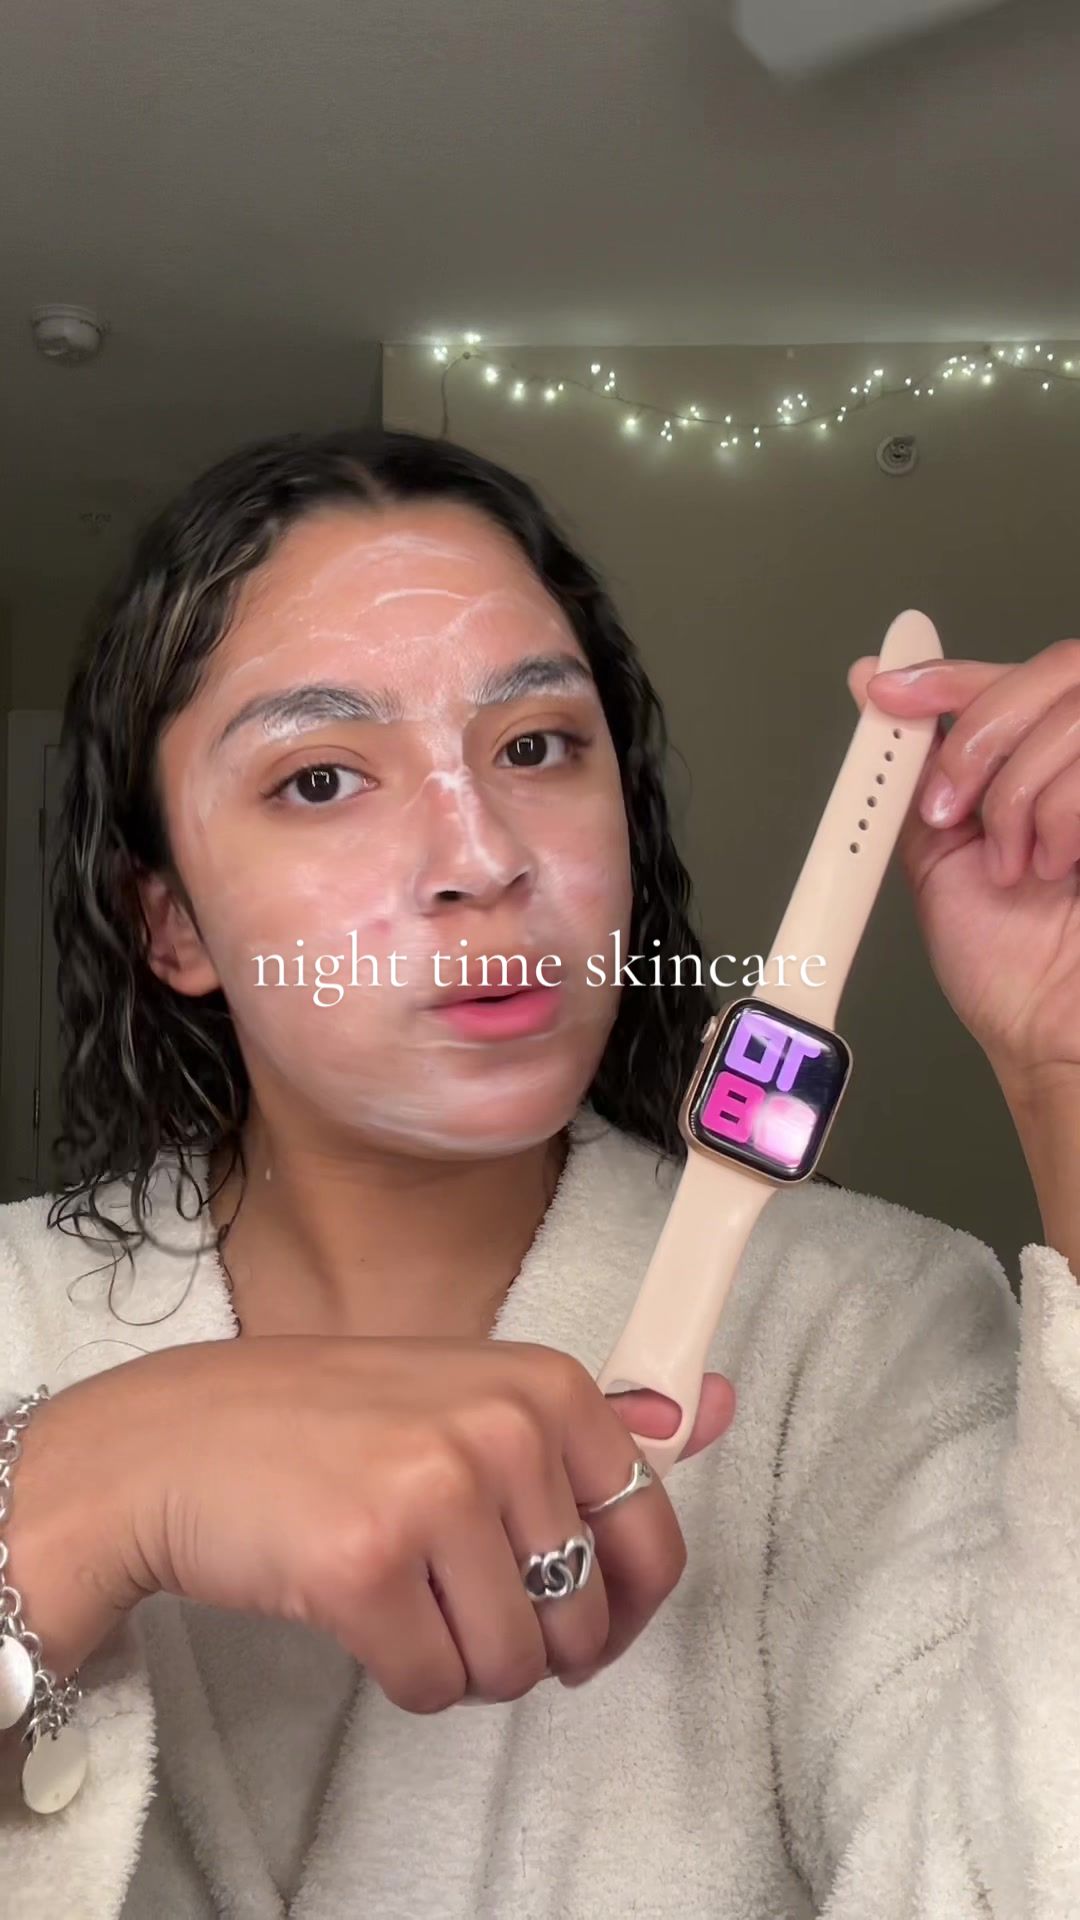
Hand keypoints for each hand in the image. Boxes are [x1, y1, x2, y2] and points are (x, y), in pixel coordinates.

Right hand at [6, 1339, 734, 1709]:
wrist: (175, 1440)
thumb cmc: (332, 1422)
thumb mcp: (473, 1391)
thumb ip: (601, 1414)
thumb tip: (717, 1404)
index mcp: (545, 1384)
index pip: (651, 1539)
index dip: (617, 1602)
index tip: (569, 1607)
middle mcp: (502, 1427)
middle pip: (583, 1618)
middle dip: (532, 1641)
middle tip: (460, 1598)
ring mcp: (433, 1492)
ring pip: (516, 1666)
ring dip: (465, 1663)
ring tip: (408, 1598)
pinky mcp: (364, 1565)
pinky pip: (435, 1688)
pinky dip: (404, 1676)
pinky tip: (360, 1613)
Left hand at [848, 638, 1079, 1090]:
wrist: (1049, 1033)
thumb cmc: (1009, 967)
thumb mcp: (938, 851)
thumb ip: (915, 770)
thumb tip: (874, 691)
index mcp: (1041, 763)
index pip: (1008, 675)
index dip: (946, 673)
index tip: (887, 693)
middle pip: (1053, 670)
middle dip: (979, 739)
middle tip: (952, 810)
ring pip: (1071, 717)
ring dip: (1017, 798)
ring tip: (1013, 864)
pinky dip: (1057, 818)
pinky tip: (1054, 867)